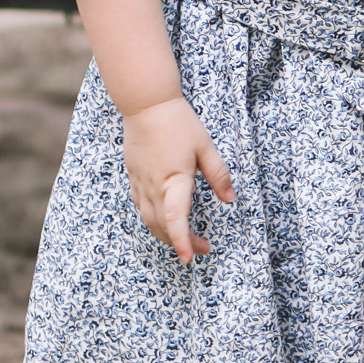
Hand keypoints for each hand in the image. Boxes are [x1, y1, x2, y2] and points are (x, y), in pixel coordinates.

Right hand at [122, 97, 232, 264]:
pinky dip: (153, 219)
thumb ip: (218, 175)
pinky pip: (141, 207)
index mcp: (174, 180)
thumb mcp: (205, 147)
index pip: (176, 220)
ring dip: (166, 234)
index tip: (191, 258)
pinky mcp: (133, 177)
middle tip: (202, 249)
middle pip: (163, 226)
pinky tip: (163, 218)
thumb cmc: (177, 122)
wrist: (145, 104)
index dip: (183, 242)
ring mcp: (140, 183)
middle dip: (181, 243)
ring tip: (184, 239)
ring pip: (149, 220)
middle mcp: (153, 186)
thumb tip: (230, 199)